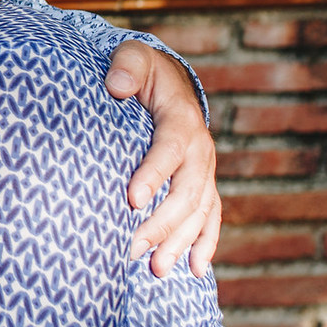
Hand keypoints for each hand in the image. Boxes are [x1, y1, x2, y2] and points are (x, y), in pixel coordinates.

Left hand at [106, 41, 220, 277]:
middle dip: (161, 223)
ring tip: (156, 269)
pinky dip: (205, 244)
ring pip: (198, 212)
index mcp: (181, 120)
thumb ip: (127, 66)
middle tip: (132, 247)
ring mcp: (204, 170)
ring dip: (179, 242)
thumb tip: (116, 85)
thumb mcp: (133, 56)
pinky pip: (210, 218)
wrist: (168, 82)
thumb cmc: (142, 70)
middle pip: (186, 192)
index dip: (153, 175)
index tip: (131, 200)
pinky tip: (193, 269)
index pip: (169, 150)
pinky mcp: (202, 184)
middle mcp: (199, 149)